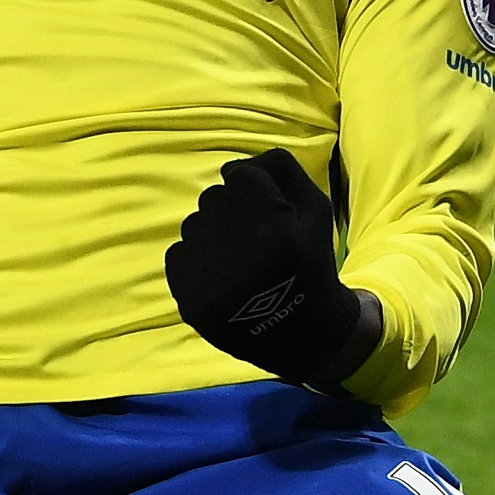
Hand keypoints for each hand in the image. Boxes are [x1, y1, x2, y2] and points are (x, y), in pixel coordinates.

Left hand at [165, 149, 375, 390]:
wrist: (301, 332)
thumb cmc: (309, 263)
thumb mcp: (315, 209)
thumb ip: (280, 168)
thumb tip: (234, 163)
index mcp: (271, 223)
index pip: (238, 174)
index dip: (254, 191)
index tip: (266, 214)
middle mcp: (235, 245)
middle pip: (214, 198)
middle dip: (233, 213)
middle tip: (255, 243)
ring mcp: (206, 273)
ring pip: (195, 225)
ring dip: (213, 236)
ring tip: (240, 265)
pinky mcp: (186, 295)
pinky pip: (179, 253)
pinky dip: (197, 261)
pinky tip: (223, 280)